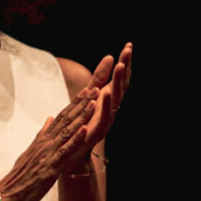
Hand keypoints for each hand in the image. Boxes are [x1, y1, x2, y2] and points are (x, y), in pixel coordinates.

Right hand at [0, 85, 100, 200]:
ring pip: (67, 131)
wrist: (5, 195)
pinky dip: (75, 140)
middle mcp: (45, 143)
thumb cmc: (19, 177)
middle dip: (81, 104)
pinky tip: (85, 130)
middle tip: (95, 88)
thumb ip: (41, 135)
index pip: (60, 117)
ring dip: (81, 116)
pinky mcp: (49, 168)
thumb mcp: (31, 152)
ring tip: (94, 102)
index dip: (74, 103)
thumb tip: (49, 118)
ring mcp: (47, 154)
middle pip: (65, 119)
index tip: (87, 90)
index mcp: (42, 140)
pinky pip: (64, 151)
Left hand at [60, 42, 131, 172]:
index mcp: (108, 100)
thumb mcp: (89, 96)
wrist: (72, 155)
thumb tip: (109, 57)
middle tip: (128, 51)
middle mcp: (110, 109)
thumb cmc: (81, 125)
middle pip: (121, 86)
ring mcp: (106, 120)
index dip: (125, 63)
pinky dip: (105, 105)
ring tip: (120, 67)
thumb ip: (99, 78)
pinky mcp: (97, 131)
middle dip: (125, 68)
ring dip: (118, 83)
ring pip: (115, 99)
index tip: (128, 46)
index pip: (120, 78)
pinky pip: (103, 117)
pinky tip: (104, 93)